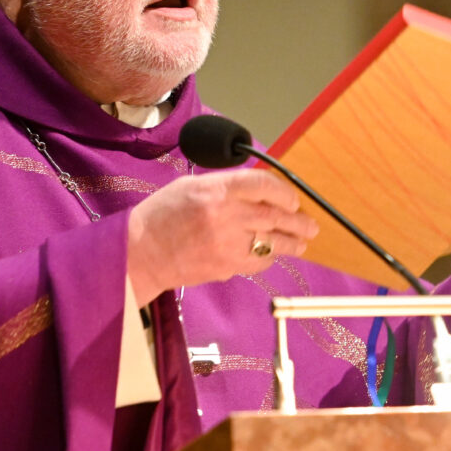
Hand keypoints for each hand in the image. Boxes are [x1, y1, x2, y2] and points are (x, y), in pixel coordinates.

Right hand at [128, 170, 319, 302]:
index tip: (293, 198)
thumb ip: (225, 186)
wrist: (140, 252)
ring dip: (291, 242)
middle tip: (310, 224)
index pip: (262, 184)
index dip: (284, 191)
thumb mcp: (191, 186)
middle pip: (275, 214)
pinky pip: (257, 261)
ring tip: (302, 242)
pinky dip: (267, 258)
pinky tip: (271, 255)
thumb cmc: (161, 216)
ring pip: (272, 241)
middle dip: (297, 220)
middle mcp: (224, 215)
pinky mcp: (225, 266)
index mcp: (215, 189)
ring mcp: (226, 243)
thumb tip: (257, 189)